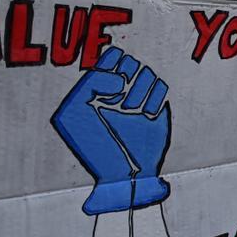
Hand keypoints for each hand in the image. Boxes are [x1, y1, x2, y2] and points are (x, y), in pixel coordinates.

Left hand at [51, 47, 171, 214]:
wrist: (124, 178)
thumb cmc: (95, 150)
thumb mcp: (74, 114)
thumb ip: (90, 84)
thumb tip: (120, 80)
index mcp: (96, 90)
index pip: (107, 59)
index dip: (110, 62)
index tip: (110, 76)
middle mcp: (117, 93)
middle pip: (130, 62)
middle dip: (126, 75)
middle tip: (120, 97)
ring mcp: (138, 100)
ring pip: (147, 73)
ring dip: (140, 89)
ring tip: (130, 110)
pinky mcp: (156, 109)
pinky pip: (162, 87)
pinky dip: (155, 98)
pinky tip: (145, 114)